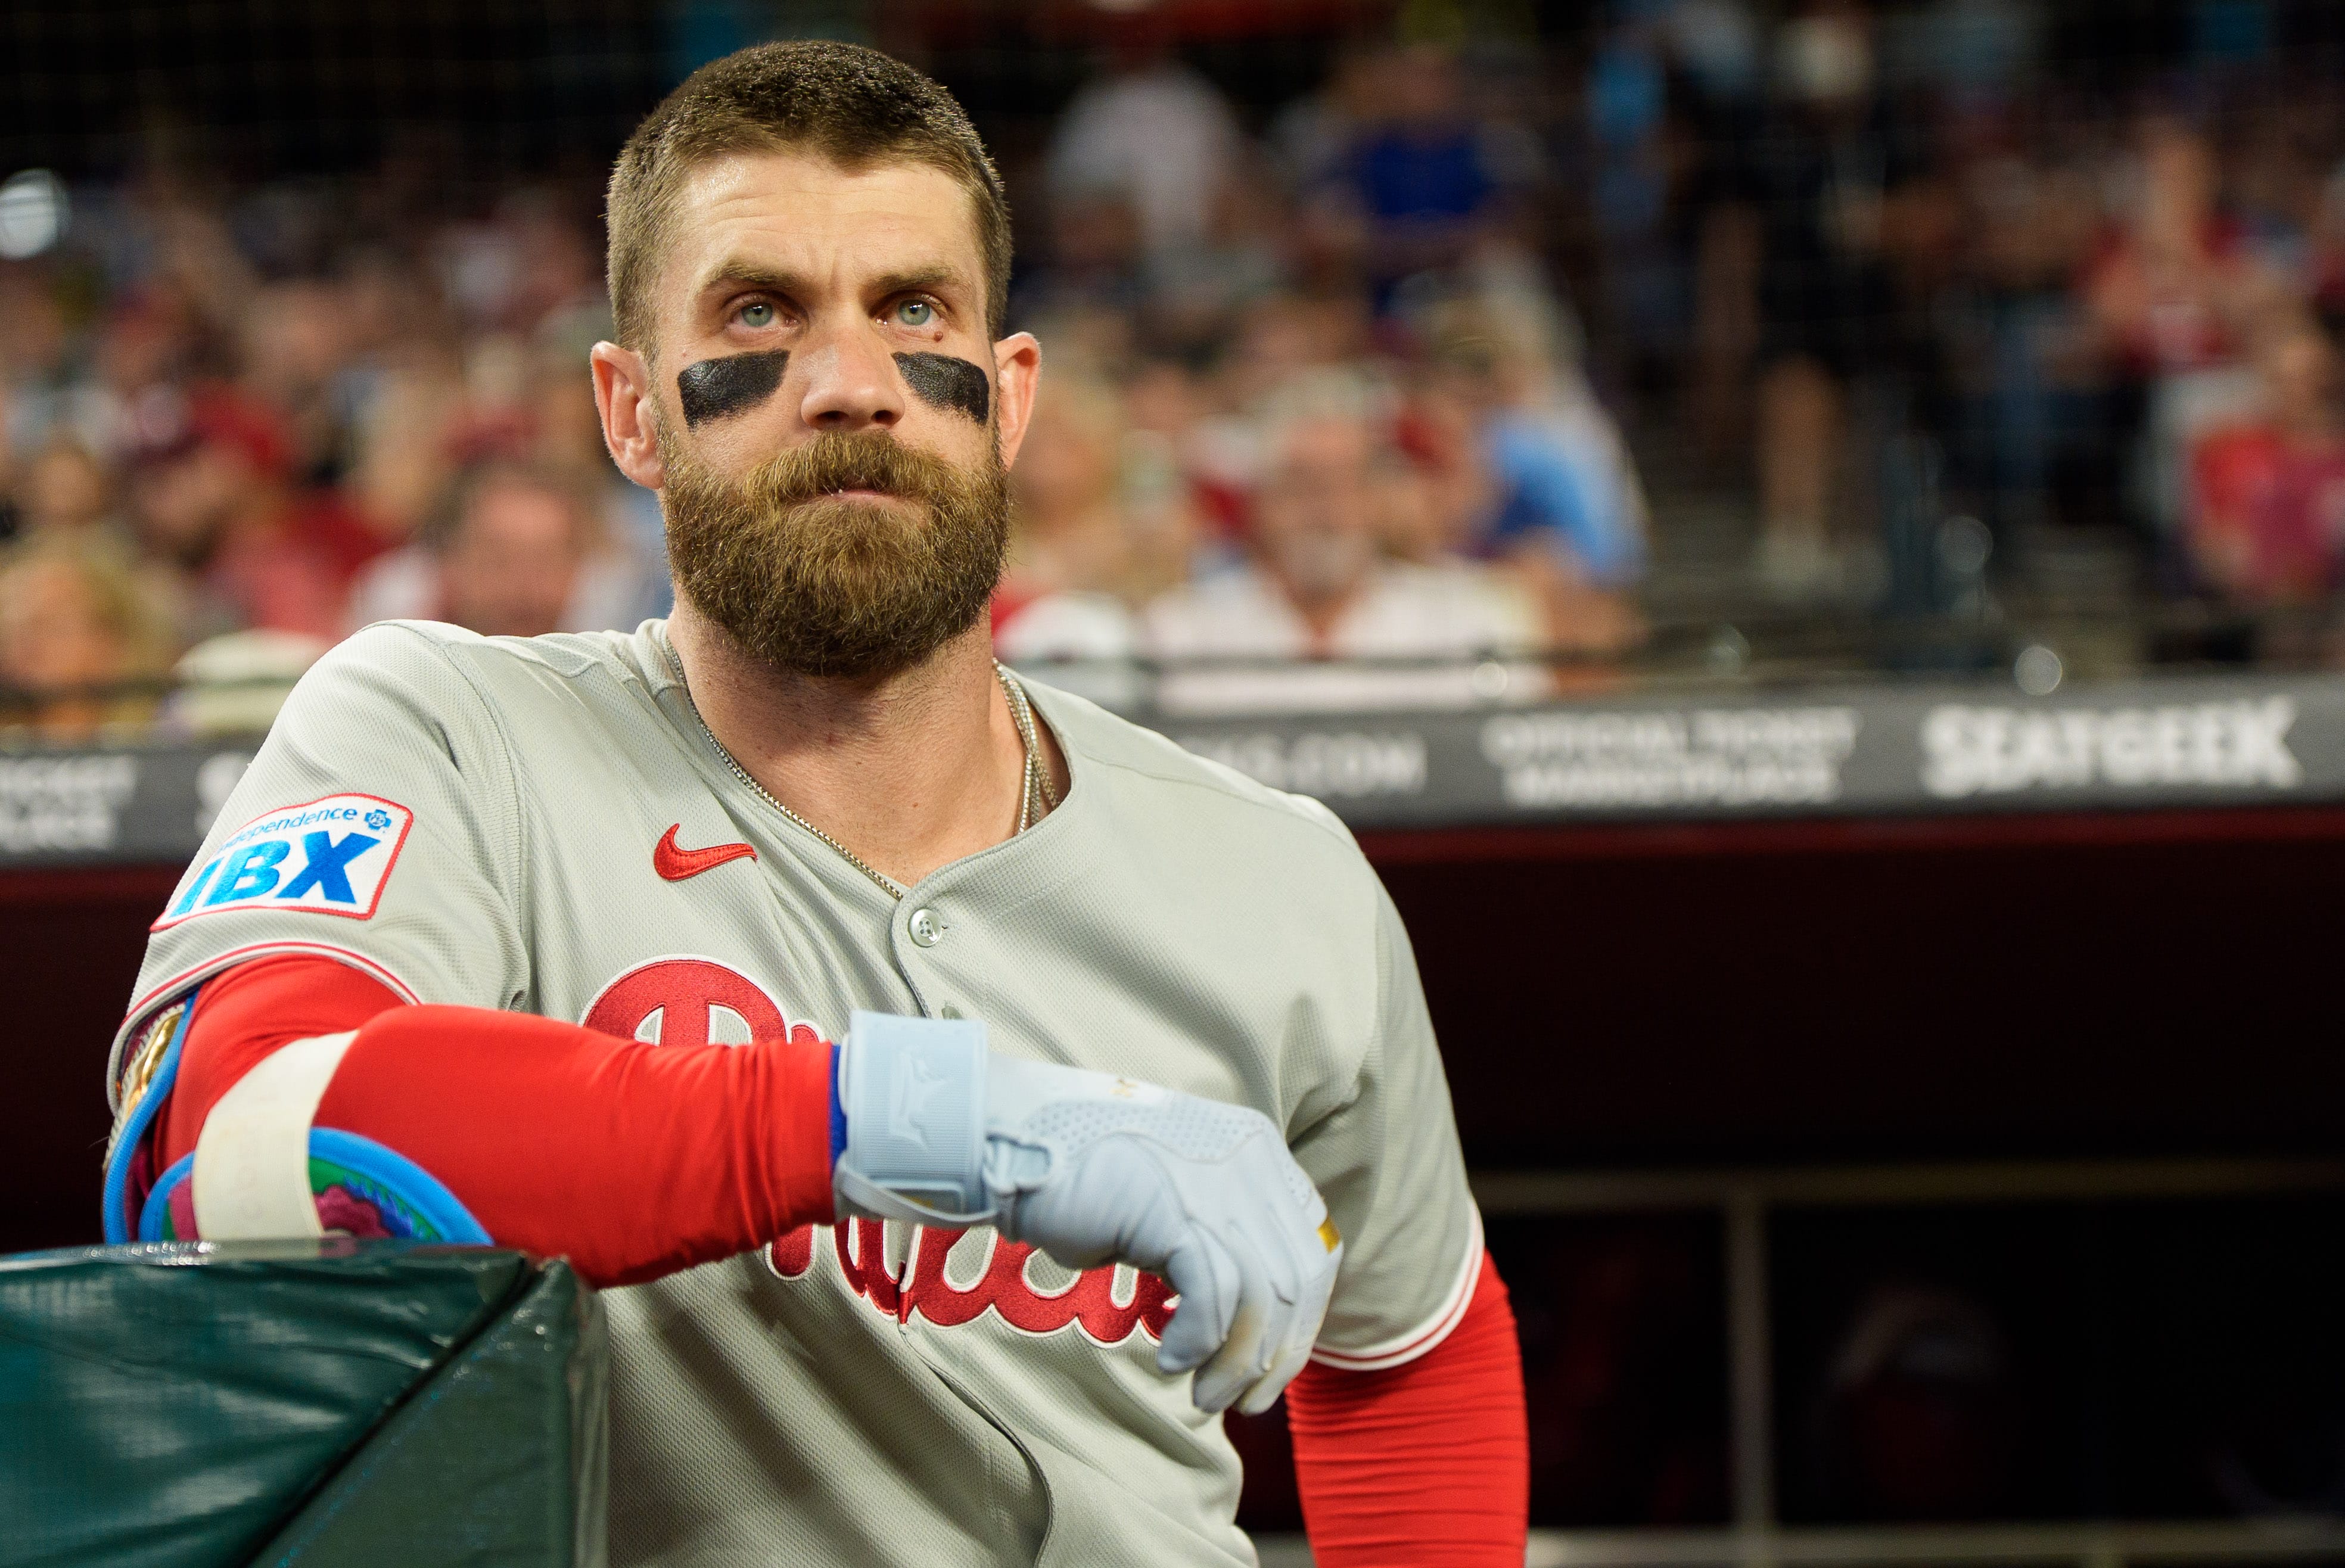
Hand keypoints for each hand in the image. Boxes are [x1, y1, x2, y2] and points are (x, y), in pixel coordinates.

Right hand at [984, 1056, 1342, 1414]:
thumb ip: (1222, 1240)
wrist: (1018, 1145)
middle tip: (1244, 1401)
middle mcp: (1250, 1161)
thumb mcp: (1178, 1202)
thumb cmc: (1092, 1181)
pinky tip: (1171, 1361)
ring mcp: (1214, 1183)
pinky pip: (1212, 1296)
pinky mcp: (1174, 1209)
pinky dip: (1197, 1342)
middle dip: (1277, 1355)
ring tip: (1204, 1395)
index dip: (1303, 1321)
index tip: (1272, 1368)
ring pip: (1260, 1297)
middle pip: (1298, 1279)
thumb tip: (1256, 1327)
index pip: (1315, 1250)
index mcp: (1260, 1153)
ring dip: (1235, 1362)